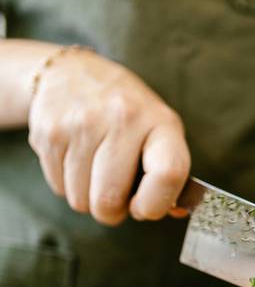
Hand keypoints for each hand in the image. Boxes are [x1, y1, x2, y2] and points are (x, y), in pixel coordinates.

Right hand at [28, 49, 189, 224]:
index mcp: (161, 122)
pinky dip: (69, 185)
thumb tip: (174, 212)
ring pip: (81, 200)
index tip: (145, 208)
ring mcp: (81, 124)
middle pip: (109, 200)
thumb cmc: (130, 115)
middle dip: (113, 211)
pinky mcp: (48, 132)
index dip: (155, 204)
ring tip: (97, 171)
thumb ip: (169, 174)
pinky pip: (59, 188)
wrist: (74, 74)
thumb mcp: (161, 132)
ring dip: (89, 199)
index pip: (167, 173)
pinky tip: (78, 160)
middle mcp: (122, 118)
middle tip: (116, 195)